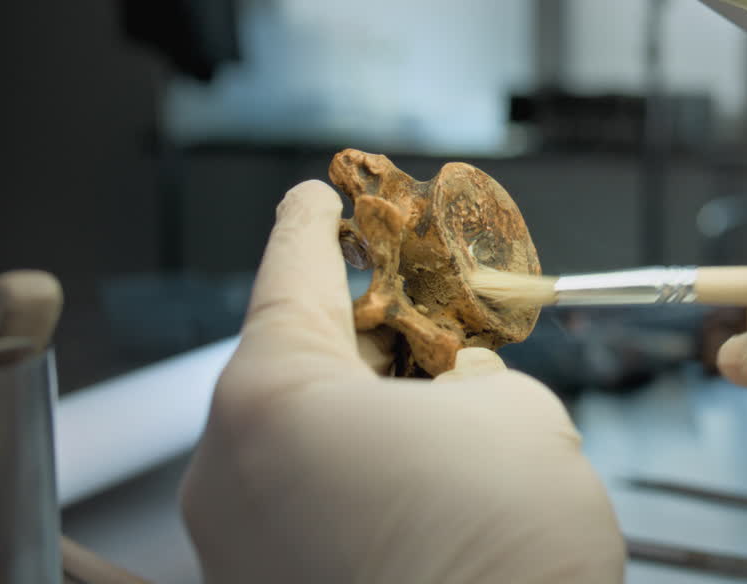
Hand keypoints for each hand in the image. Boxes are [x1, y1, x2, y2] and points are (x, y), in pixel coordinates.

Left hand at [180, 181, 623, 583]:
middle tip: (425, 312)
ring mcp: (240, 545)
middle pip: (295, 363)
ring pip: (303, 439)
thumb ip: (474, 377)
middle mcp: (231, 471)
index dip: (314, 224)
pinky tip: (426, 474)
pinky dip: (357, 474)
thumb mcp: (515, 416)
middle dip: (365, 332)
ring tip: (445, 403)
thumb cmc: (504, 552)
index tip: (321, 198)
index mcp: (273, 400)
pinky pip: (305, 502)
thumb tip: (455, 387)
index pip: (288, 275)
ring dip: (368, 410)